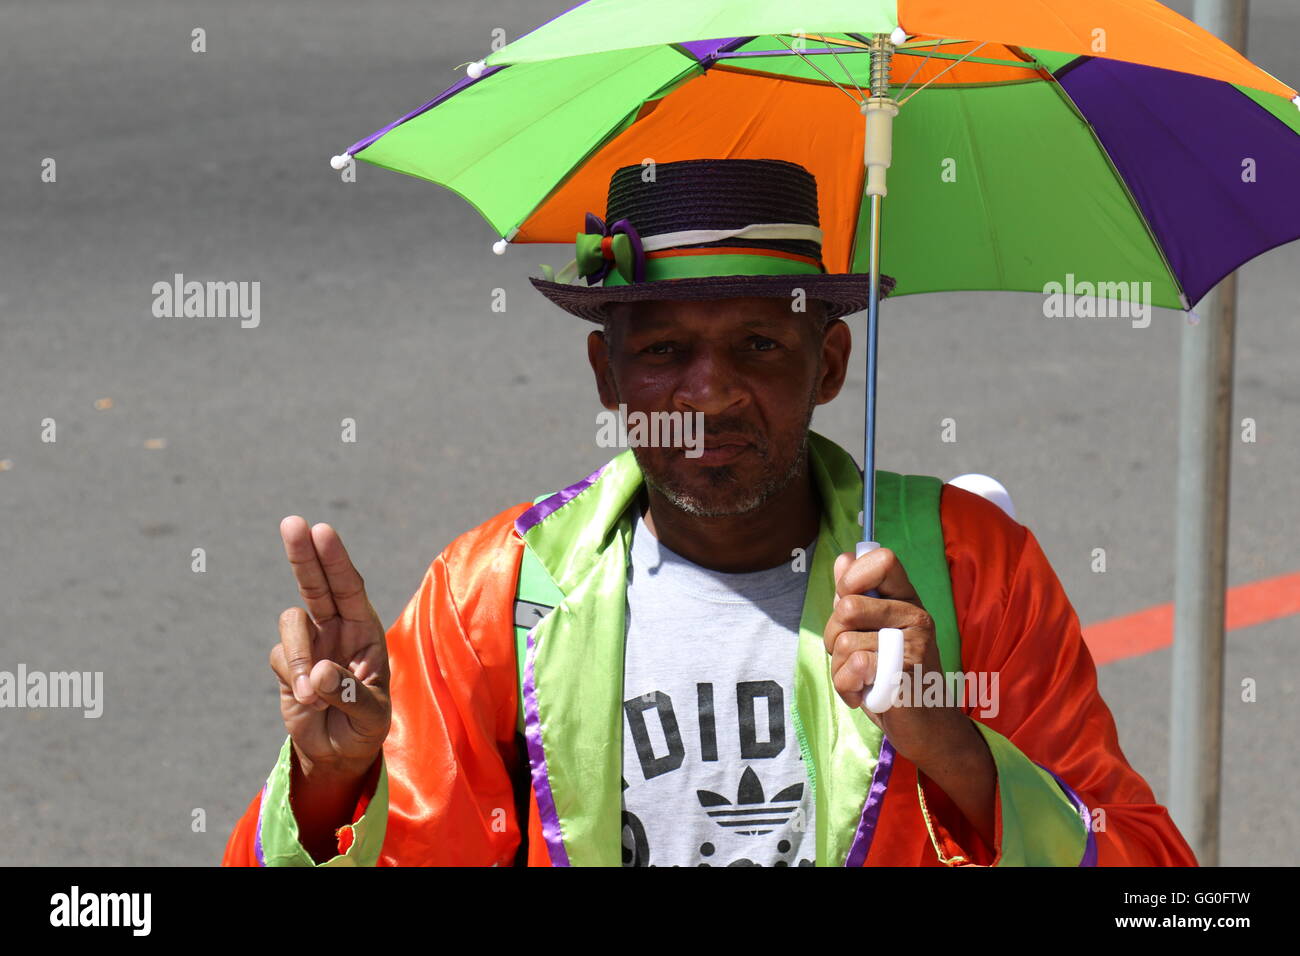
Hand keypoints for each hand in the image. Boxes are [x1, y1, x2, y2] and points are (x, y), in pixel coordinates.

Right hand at [271, 517, 390, 783]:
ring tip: (311, 693)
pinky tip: (307, 702)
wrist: (339, 752)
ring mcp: (310, 644)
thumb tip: (315, 673)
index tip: (322, 531)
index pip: (350, 586)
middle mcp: (337, 628)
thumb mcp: (370, 714)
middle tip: (291, 522)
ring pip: (292, 623)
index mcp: (366, 628)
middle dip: (304, 555)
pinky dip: (289, 677)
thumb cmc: (366, 726)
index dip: (336, 559)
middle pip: (316, 583)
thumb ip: (348, 693)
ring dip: (297, 655)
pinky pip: (279, 657)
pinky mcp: (287, 664)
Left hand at [823, 547, 970, 766]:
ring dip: (840, 669)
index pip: (882, 559)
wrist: (926, 728)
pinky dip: (847, 687)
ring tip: (862, 679)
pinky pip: (854, 668)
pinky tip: (865, 693)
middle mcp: (916, 616)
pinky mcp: (907, 672)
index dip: (852, 578)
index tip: (847, 601)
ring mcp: (915, 644)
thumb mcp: (872, 631)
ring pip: (844, 642)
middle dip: (833, 636)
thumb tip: (843, 559)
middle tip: (851, 656)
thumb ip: (857, 595)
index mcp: (907, 599)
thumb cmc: (892, 677)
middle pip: (847, 606)